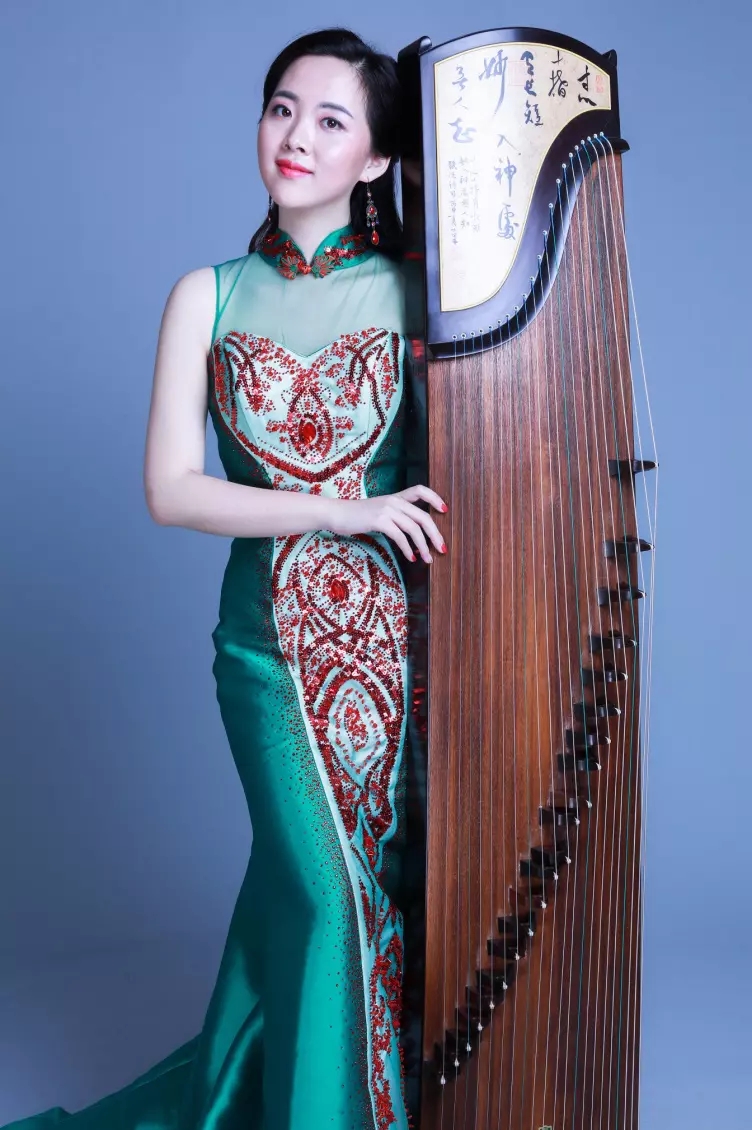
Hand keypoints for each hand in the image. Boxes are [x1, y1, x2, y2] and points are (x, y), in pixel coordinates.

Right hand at [328, 486, 447, 563]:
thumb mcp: (378, 511)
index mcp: (395, 497)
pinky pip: (400, 536)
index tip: (444, 510)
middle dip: (435, 534)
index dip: (435, 498)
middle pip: (423, 516)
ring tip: (428, 559)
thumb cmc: (355, 516)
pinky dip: (408, 549)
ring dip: (423, 546)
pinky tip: (411, 558)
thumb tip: (411, 534)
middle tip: (442, 548)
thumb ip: (394, 516)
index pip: (420, 490)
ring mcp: (387, 510)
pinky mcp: (379, 520)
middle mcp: (393, 501)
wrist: (335, 513)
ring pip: (414, 528)